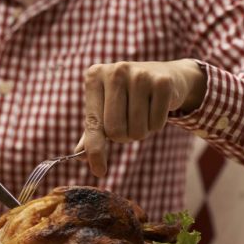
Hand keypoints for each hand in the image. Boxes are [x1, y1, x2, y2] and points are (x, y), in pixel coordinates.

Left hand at [80, 59, 205, 176]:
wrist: (164, 75)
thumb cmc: (126, 96)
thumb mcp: (104, 108)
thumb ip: (91, 131)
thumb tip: (79, 155)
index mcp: (94, 76)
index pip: (93, 124)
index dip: (95, 151)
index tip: (99, 171)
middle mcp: (115, 71)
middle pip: (115, 131)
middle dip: (123, 137)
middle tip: (128, 123)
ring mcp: (140, 74)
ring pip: (136, 130)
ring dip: (140, 131)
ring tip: (142, 113)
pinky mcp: (163, 82)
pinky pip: (156, 124)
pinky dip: (156, 125)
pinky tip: (156, 107)